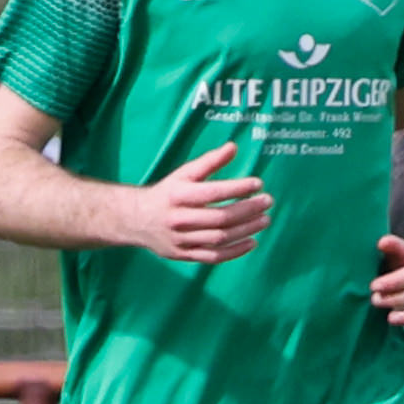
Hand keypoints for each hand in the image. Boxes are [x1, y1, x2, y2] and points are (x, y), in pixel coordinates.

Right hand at [121, 144, 269, 264]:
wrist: (135, 220)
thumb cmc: (167, 193)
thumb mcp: (183, 174)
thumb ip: (209, 161)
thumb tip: (233, 147)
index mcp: (178, 195)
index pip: (212, 192)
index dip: (238, 188)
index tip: (258, 184)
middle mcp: (178, 219)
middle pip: (220, 217)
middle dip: (248, 210)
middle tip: (267, 202)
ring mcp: (180, 240)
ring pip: (219, 237)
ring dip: (247, 229)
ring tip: (265, 220)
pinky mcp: (182, 255)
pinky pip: (213, 256)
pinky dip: (235, 251)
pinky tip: (252, 242)